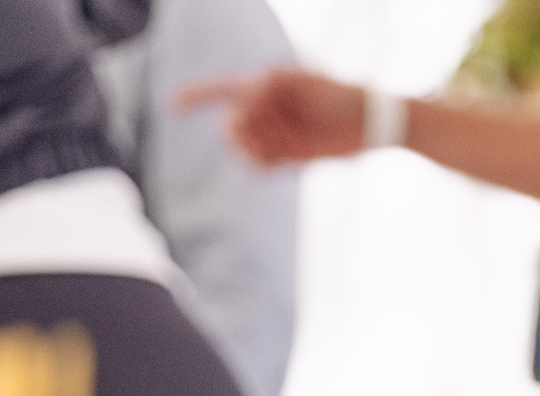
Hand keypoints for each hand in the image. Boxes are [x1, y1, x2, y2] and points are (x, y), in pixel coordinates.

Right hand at [177, 69, 367, 166]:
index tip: (172, 106)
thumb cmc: (333, 94)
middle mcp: (265, 113)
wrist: (367, 122)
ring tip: (291, 137)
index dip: (194, 97)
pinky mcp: (288, 158)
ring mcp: (275, 136)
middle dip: (245, 127)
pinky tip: (289, 158)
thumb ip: (260, 89)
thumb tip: (240, 110)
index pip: (219, 90)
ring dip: (261, 145)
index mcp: (262, 87)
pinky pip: (259, 168)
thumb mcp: (292, 83)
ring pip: (244, 150)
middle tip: (275, 120)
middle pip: (230, 127)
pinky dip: (263, 165)